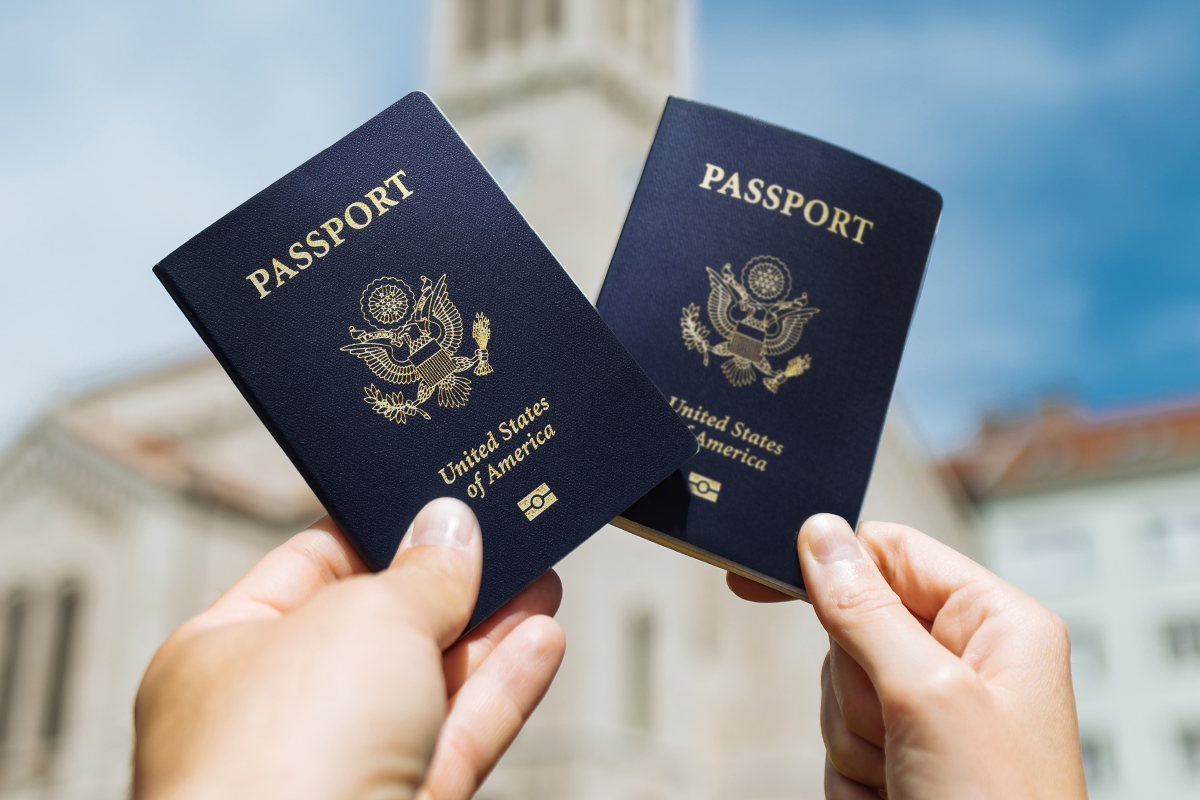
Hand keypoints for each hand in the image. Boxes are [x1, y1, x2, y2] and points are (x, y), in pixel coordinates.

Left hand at [134, 498, 565, 799]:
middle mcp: (275, 715)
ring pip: (427, 687)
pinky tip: (542, 640)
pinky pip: (457, 738)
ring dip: (489, 633)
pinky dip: (501, 690)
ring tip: (540, 581)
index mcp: (223, 651)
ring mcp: (337, 770)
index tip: (436, 503)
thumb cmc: (279, 758)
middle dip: (447, 583)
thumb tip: (452, 529)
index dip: (377, 530)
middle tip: (505, 536)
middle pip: (378, 629)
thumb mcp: (363, 619)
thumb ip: (420, 573)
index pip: (308, 568)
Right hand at [728, 515, 1086, 799]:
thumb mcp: (929, 696)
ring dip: (855, 737)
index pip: (892, 553)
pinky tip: (895, 795)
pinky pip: (838, 738)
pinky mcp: (903, 757)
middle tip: (898, 728)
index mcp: (996, 624)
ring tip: (907, 775)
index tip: (760, 576)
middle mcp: (967, 661)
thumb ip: (866, 610)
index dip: (831, 561)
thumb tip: (819, 535)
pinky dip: (853, 772)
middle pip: (853, 624)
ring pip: (838, 687)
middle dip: (855, 684)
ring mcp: (932, 713)